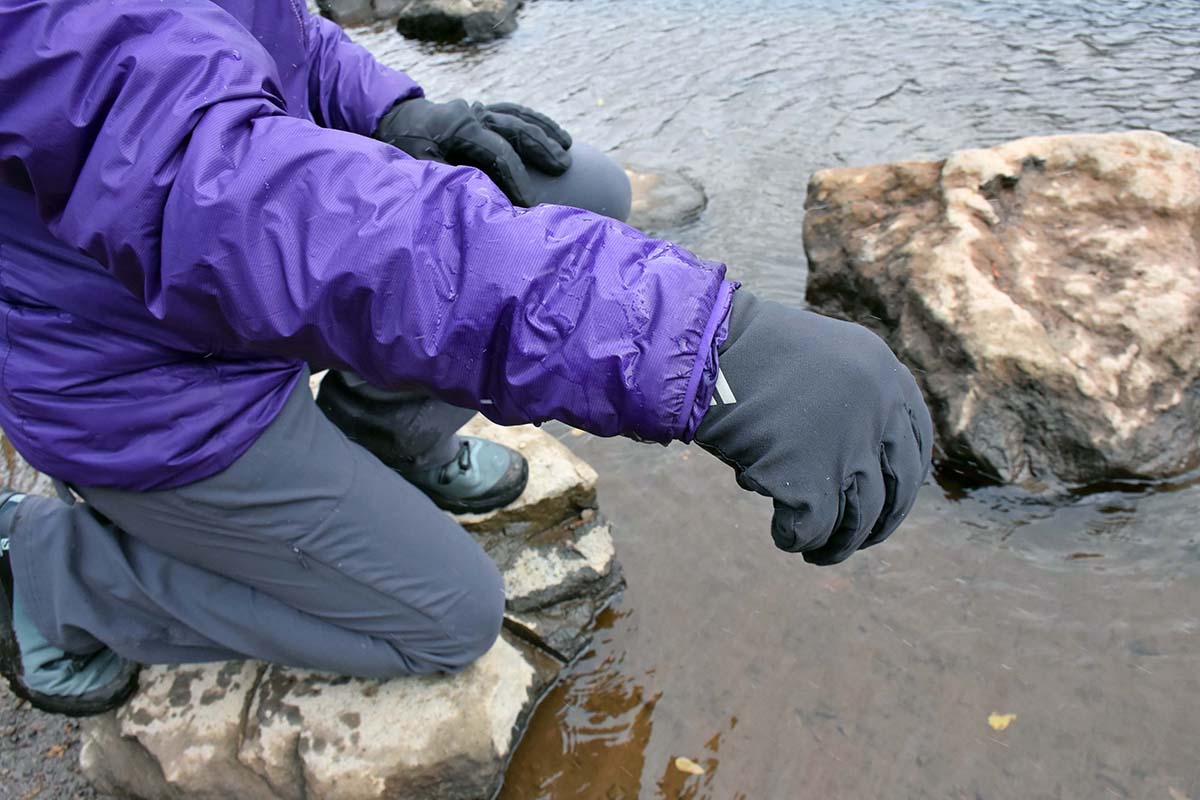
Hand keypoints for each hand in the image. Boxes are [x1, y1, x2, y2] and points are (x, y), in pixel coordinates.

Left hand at [374, 98, 572, 205]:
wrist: (391, 122)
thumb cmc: (403, 151)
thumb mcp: (418, 170)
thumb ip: (448, 182)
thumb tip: (480, 202)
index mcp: (458, 127)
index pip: (498, 153)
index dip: (517, 179)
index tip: (531, 203)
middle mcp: (472, 113)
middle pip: (516, 128)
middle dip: (542, 148)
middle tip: (563, 168)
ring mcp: (478, 109)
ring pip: (519, 116)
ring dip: (545, 131)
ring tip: (567, 149)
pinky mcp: (481, 111)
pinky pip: (514, 112)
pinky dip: (535, 121)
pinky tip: (554, 134)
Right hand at [696, 291, 932, 564]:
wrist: (706, 349)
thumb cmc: (750, 354)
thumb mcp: (824, 361)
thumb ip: (855, 400)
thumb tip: (869, 462)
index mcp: (886, 376)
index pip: (918, 443)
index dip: (906, 482)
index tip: (890, 502)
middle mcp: (879, 411)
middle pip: (896, 488)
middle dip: (879, 523)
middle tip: (859, 539)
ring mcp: (848, 445)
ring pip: (859, 516)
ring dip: (838, 543)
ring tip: (816, 552)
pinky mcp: (810, 478)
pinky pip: (814, 528)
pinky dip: (798, 540)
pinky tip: (784, 538)